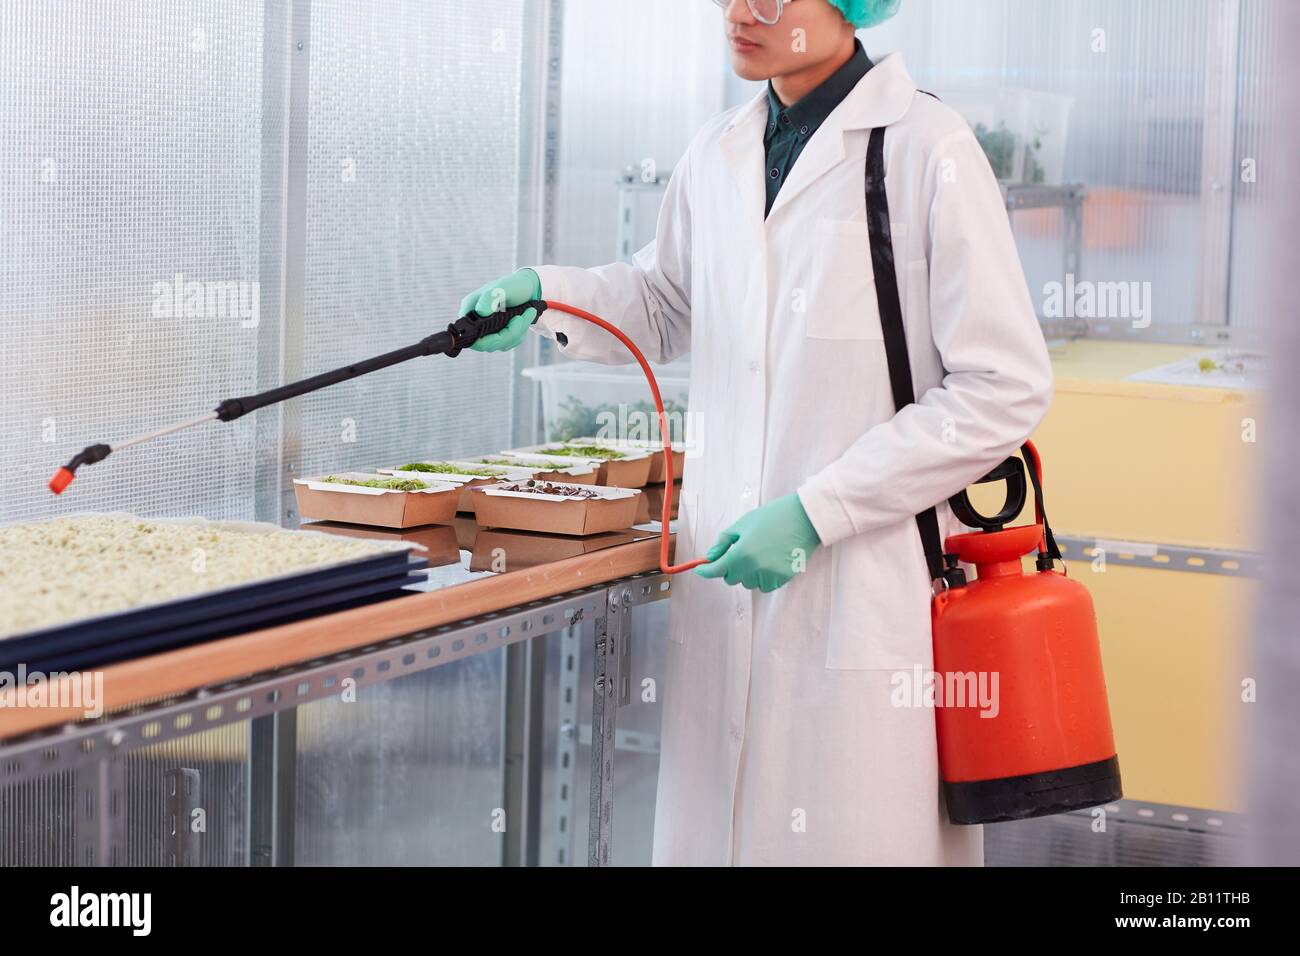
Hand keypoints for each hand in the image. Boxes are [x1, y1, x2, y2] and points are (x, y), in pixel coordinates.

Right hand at [460, 268, 541, 351]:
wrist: (526, 287)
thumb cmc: (513, 285)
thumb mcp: (502, 288)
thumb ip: (489, 299)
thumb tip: (481, 312)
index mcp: (470, 310)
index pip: (471, 336)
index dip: (489, 339)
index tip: (508, 328)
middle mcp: (475, 322)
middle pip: (488, 344)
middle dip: (509, 333)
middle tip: (522, 317)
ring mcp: (486, 330)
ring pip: (501, 344)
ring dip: (518, 331)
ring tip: (528, 313)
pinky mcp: (497, 335)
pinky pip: (508, 343)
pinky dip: (519, 334)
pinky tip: (524, 319)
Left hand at [694, 493, 820, 591]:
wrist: (804, 518)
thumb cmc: (773, 516)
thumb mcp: (743, 524)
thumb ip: (723, 542)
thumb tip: (710, 557)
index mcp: (742, 552)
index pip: (717, 570)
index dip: (706, 571)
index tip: (700, 570)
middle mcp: (754, 567)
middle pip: (731, 579)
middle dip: (731, 568)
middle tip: (740, 552)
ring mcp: (770, 575)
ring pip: (748, 583)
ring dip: (748, 573)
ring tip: (760, 553)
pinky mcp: (783, 579)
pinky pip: (765, 586)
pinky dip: (763, 577)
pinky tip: (770, 561)